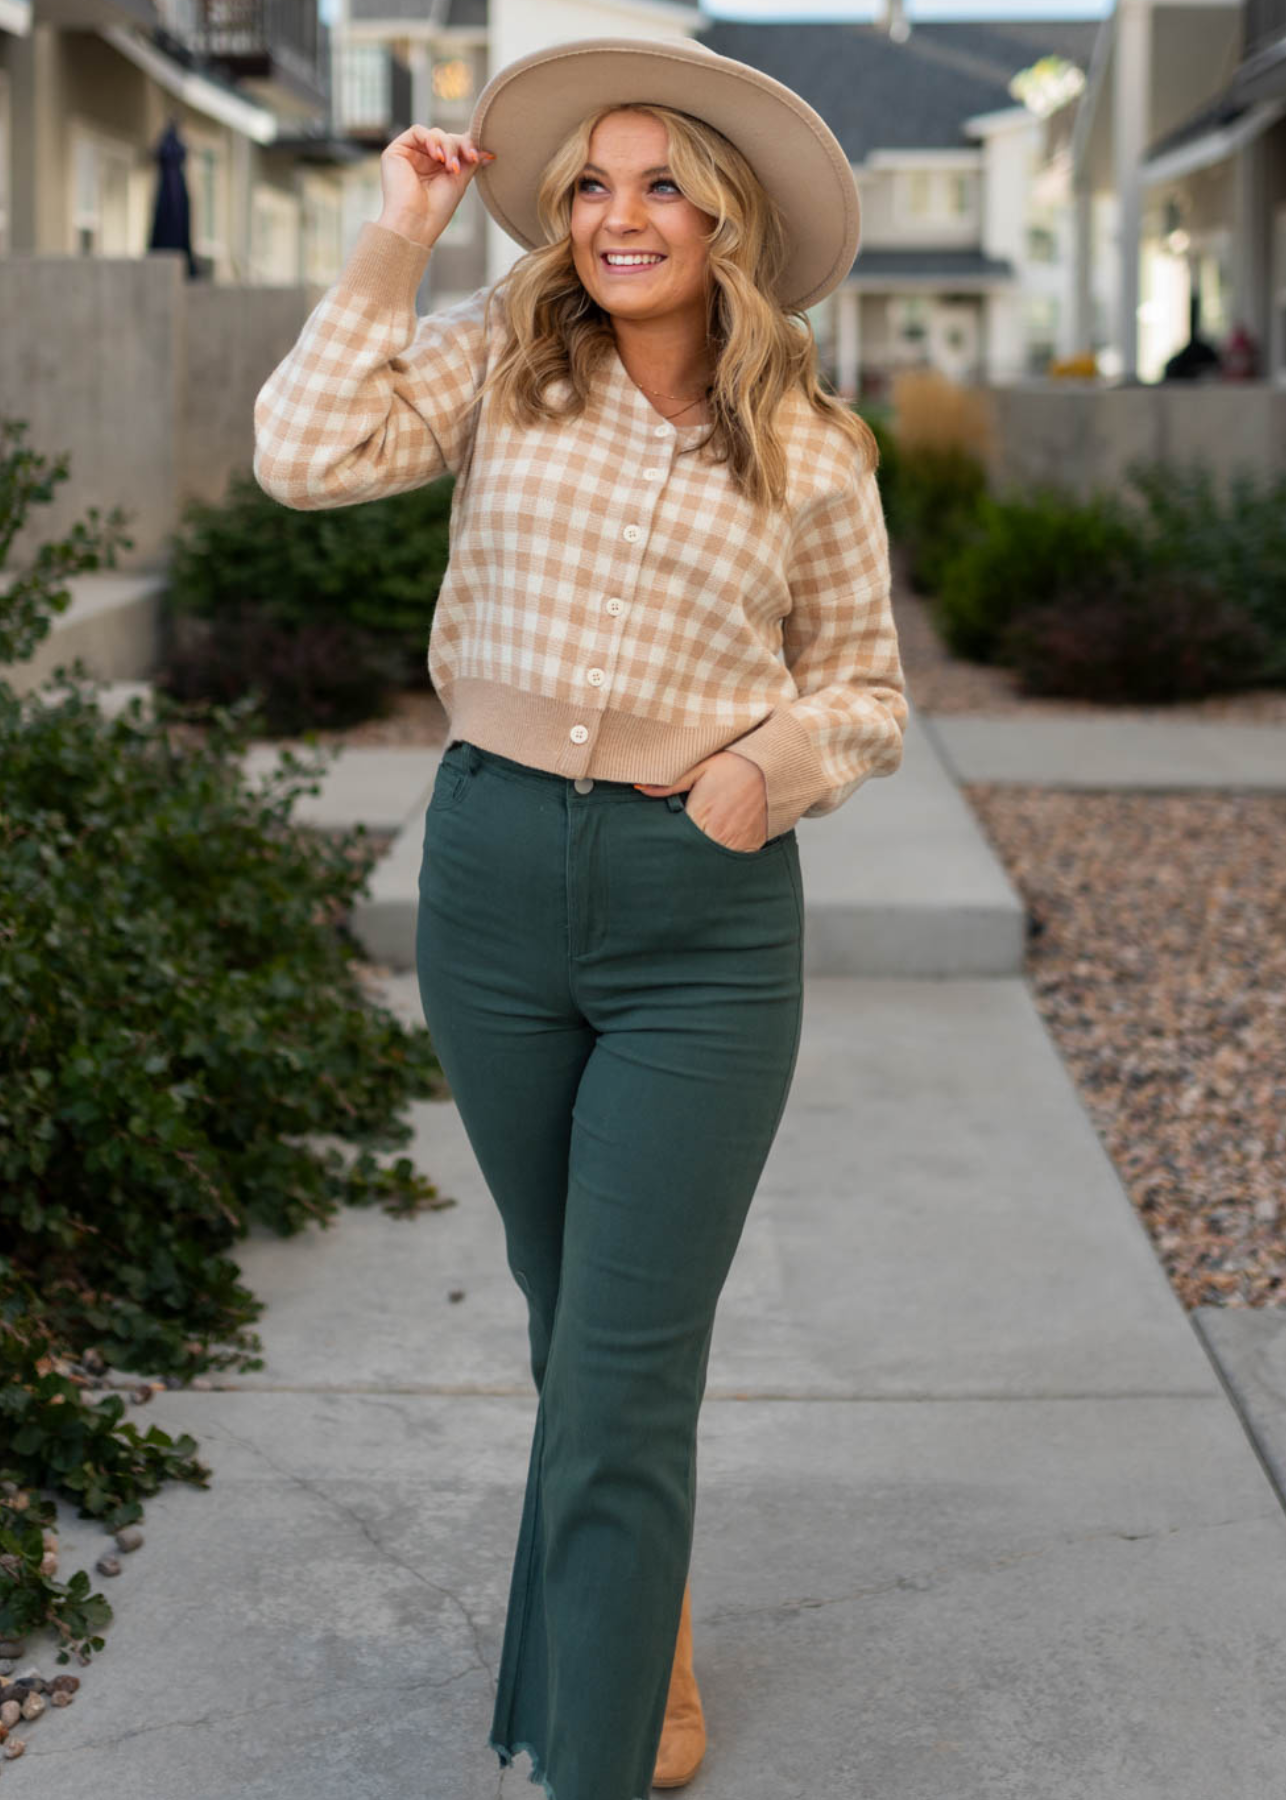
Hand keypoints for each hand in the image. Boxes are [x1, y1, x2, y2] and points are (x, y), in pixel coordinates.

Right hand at [377, 126, 494, 248]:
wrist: (415, 223)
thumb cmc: (436, 210)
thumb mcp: (459, 182)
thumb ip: (469, 162)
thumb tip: (488, 150)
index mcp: (438, 169)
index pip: (455, 146)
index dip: (467, 146)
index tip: (477, 157)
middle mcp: (423, 160)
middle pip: (446, 138)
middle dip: (458, 146)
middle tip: (467, 159)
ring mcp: (410, 155)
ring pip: (434, 134)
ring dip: (447, 145)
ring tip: (449, 166)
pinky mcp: (396, 151)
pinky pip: (416, 131)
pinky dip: (430, 139)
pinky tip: (436, 156)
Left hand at [635, 751, 768, 851]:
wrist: (772, 766)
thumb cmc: (734, 764)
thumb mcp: (699, 767)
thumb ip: (668, 783)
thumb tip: (640, 787)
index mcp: (700, 815)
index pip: (677, 840)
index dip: (669, 842)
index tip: (664, 843)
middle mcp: (718, 833)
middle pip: (693, 854)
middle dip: (685, 852)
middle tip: (678, 852)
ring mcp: (737, 841)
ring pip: (714, 860)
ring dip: (706, 857)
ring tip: (699, 852)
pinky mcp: (753, 845)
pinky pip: (735, 859)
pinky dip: (727, 856)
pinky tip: (722, 847)